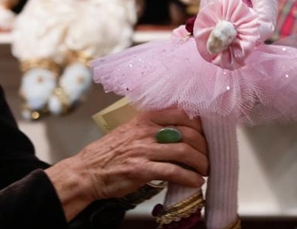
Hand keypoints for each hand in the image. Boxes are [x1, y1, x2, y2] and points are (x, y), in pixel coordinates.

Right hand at [44, 108, 207, 220]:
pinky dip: (190, 178)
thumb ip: (151, 127)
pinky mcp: (141, 170)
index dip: (199, 124)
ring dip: (201, 163)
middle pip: (187, 133)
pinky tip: (196, 182)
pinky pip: (173, 172)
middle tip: (208, 157)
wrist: (87, 171)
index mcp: (144, 118)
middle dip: (204, 147)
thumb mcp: (129, 130)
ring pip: (184, 152)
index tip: (206, 134)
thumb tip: (178, 131)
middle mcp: (145, 131)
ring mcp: (143, 150)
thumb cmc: (109, 152)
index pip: (180, 113)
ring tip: (205, 171)